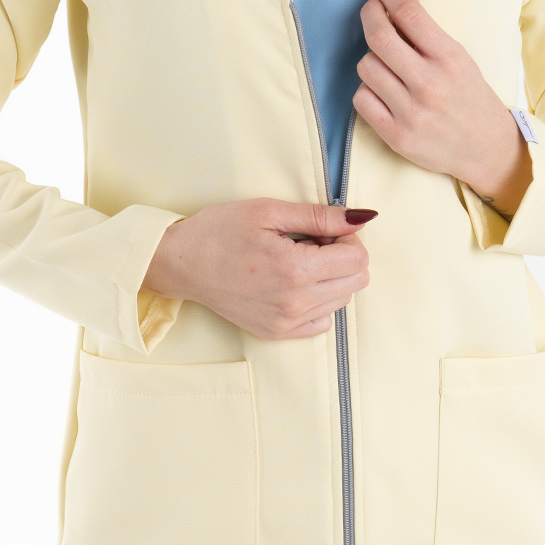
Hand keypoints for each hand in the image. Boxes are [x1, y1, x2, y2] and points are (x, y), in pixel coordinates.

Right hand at [143, 200, 374, 339]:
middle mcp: (296, 303)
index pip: (358, 258)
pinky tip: (293, 284)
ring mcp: (287, 323)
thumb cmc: (220, 231)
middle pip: (357, 281)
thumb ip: (320, 217)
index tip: (320, 230)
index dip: (346, 237)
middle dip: (342, 257)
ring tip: (297, 261)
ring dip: (330, 278)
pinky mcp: (278, 333)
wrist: (181, 263)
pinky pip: (322, 321)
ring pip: (342, 300)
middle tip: (309, 243)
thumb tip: (362, 218)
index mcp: (296, 269)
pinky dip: (318, 301)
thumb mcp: (270, 211)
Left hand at [353, 0, 532, 218]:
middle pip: (378, 37)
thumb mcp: (456, 53)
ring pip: (366, 66)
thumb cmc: (470, 95)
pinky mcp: (396, 136)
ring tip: (388, 63)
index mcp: (450, 58)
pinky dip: (368, 90)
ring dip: (372, 59)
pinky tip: (383, 90)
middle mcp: (430, 84)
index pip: (408, 13)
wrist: (487, 149)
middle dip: (369, 14)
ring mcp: (411, 113)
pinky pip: (361, 99)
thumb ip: (424, 20)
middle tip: (372, 10)